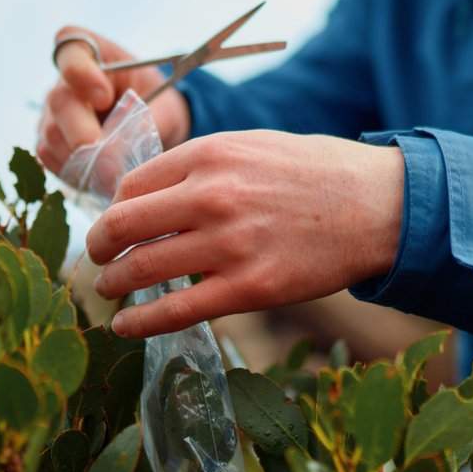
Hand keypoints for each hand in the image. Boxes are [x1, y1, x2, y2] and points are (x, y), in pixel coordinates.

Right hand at [36, 26, 190, 176]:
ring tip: (113, 172)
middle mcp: (64, 82)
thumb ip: (145, 121)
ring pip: (51, 136)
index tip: (104, 96)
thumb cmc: (158, 102)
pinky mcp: (49, 144)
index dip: (81, 73)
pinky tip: (100, 178)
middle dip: (81, 132)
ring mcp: (51, 114)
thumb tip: (119, 151)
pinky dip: (76, 173)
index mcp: (92, 54)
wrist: (154, 123)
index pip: (71, 50)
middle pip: (59, 101)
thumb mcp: (164, 104)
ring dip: (81, 158)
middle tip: (104, 154)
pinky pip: (52, 161)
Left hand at [85, 130, 404, 337]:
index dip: (115, 209)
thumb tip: (151, 194)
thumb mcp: (252, 146)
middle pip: (121, 225)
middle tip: (96, 257)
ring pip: (140, 268)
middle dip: (98, 246)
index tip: (118, 225)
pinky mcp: (250, 288)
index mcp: (210, 154)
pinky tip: (125, 325)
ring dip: (113, 283)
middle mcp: (212, 195)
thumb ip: (202, 166)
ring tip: (110, 289)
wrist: (376, 205)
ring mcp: (230, 244)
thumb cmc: (314, 173)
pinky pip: (176, 310)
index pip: (130, 186)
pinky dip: (140, 321)